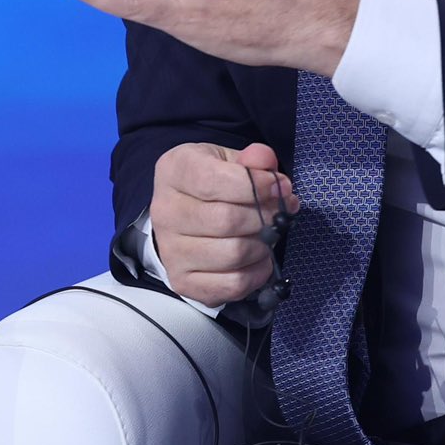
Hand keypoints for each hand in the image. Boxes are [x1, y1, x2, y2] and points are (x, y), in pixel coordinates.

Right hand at [150, 141, 299, 306]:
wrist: (183, 215)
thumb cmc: (212, 184)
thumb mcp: (230, 160)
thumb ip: (254, 159)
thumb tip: (269, 169)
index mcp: (174, 171)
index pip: (214, 181)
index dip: (255, 186)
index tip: (279, 188)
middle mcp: (165, 211)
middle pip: (226, 220)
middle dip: (264, 218)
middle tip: (278, 215)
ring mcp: (171, 250)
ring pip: (232, 254)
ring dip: (263, 246)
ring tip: (268, 235)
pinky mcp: (182, 281)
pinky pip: (232, 284)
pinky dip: (257, 273)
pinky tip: (259, 259)